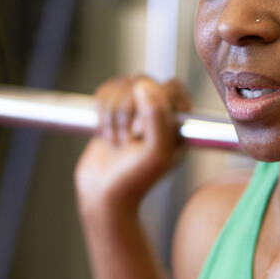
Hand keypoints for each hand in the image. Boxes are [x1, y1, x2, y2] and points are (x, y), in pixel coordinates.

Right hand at [75, 75, 191, 213]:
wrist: (103, 197)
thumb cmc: (134, 181)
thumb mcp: (156, 154)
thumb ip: (158, 117)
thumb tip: (145, 85)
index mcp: (178, 123)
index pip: (171, 87)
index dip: (153, 101)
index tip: (141, 130)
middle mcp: (159, 114)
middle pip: (143, 81)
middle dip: (128, 110)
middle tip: (127, 140)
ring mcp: (135, 111)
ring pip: (122, 84)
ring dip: (113, 113)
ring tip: (117, 141)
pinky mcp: (113, 113)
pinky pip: (106, 91)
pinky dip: (100, 111)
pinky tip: (105, 134)